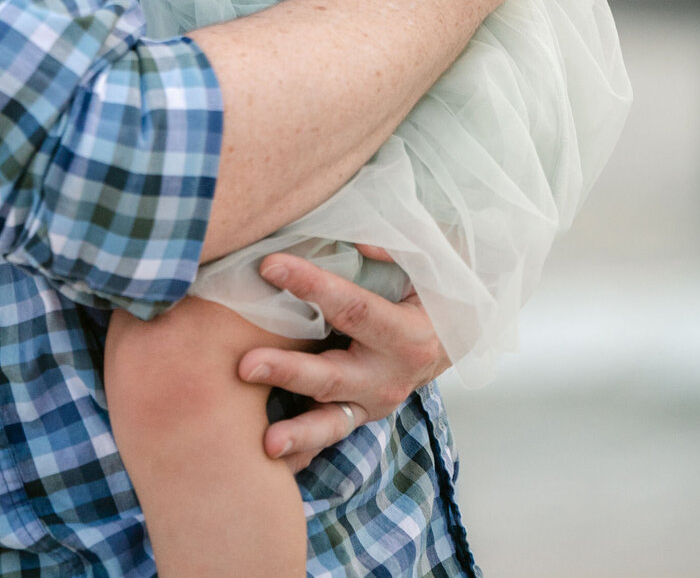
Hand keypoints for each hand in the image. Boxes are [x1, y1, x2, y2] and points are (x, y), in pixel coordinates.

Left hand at [237, 254, 448, 471]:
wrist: (455, 336)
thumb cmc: (434, 290)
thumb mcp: (427, 264)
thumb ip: (392, 250)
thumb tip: (354, 238)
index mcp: (406, 335)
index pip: (353, 308)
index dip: (311, 286)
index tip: (270, 266)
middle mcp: (389, 377)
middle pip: (333, 375)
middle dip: (288, 371)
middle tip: (245, 365)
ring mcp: (373, 403)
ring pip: (331, 419)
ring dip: (297, 431)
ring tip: (266, 442)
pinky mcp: (359, 414)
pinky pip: (329, 434)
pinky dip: (303, 450)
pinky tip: (270, 462)